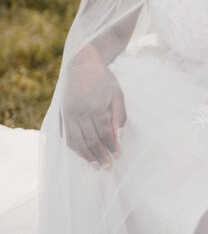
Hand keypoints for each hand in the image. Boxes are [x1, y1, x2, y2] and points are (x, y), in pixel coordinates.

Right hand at [62, 53, 126, 167]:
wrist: (82, 66)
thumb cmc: (104, 80)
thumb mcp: (118, 94)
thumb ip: (119, 116)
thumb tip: (119, 136)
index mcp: (95, 106)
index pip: (104, 133)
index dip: (111, 146)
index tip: (118, 156)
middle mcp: (80, 112)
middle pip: (90, 140)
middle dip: (100, 155)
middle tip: (108, 167)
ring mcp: (69, 114)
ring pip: (77, 141)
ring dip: (87, 156)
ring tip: (96, 165)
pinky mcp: (62, 115)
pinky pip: (67, 136)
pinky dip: (74, 147)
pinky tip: (82, 154)